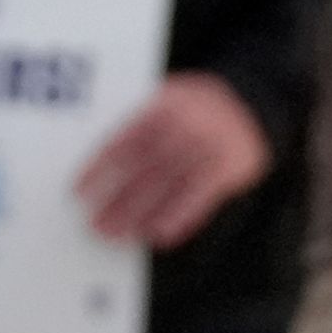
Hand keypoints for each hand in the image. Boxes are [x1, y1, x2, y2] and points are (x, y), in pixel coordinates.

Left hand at [74, 71, 271, 248]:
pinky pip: (202, 196)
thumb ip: (139, 122)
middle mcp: (188, 124)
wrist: (252, 103)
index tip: (80, 191)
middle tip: (96, 223)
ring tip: (118, 233)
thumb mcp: (167, 99)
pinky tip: (161, 233)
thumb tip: (99, 161)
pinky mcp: (231, 166)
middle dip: (119, 198)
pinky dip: (181, 216)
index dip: (99, 167)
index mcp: (165, 105)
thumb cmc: (197, 108)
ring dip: (142, 213)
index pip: (126, 139)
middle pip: (146, 167)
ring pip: (170, 184)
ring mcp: (211, 146)